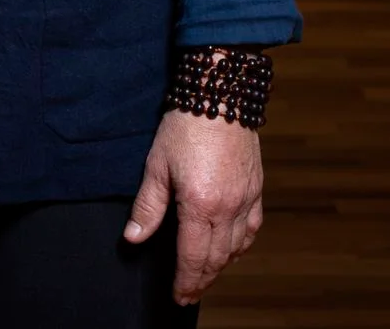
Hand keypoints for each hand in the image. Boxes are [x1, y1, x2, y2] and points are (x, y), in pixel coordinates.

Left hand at [124, 108, 263, 306]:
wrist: (220, 94)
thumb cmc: (185, 125)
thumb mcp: (157, 164)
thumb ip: (147, 205)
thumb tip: (133, 237)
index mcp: (200, 205)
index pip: (192, 257)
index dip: (185, 281)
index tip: (178, 296)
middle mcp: (227, 207)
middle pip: (216, 257)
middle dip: (202, 280)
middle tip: (190, 294)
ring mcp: (245, 198)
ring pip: (236, 247)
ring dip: (221, 266)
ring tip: (207, 276)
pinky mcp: (256, 187)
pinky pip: (253, 227)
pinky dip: (243, 245)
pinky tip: (234, 250)